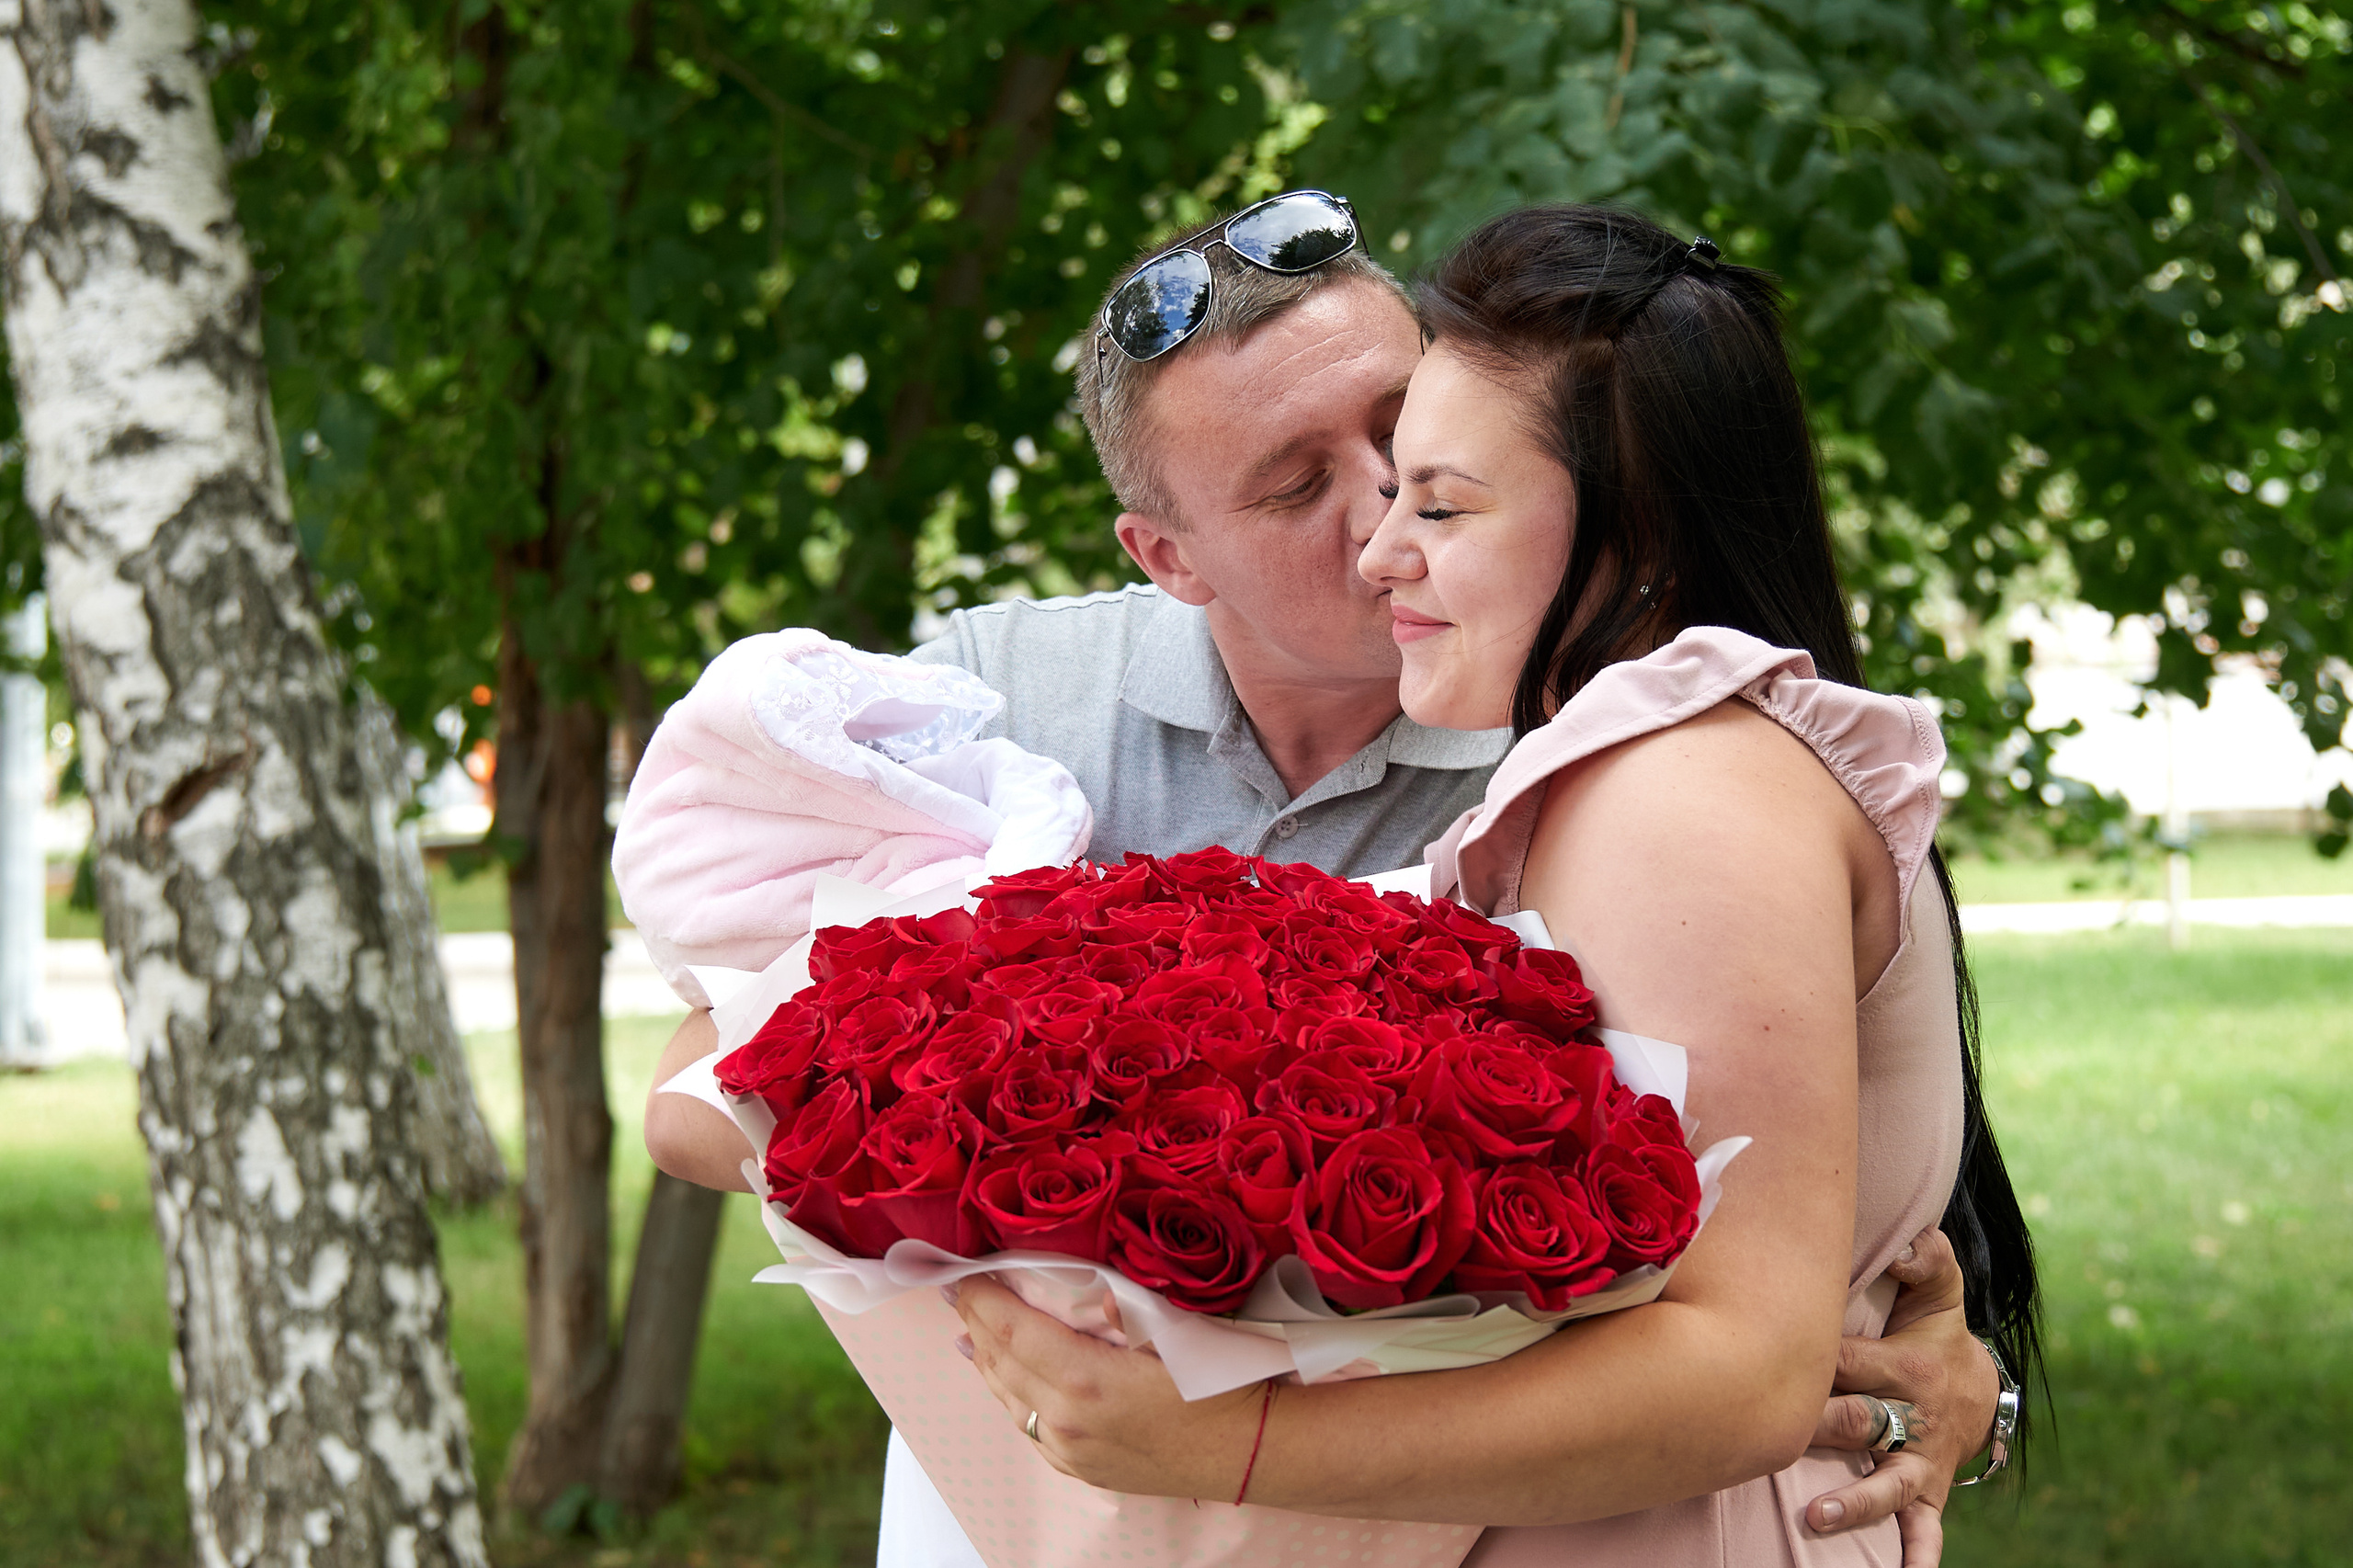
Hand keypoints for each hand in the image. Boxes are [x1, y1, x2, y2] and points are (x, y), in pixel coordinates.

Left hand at [946, 1276, 1263, 1499]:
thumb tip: (1077, 1281)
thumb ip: (1120, 1303)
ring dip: (985, 1357)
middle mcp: (1066, 1420)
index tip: (963, 1272)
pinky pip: (1028, 1425)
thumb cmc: (1219, 1382)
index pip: (1010, 1329)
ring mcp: (1069, 1450)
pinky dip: (1007, 1393)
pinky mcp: (1079, 1467)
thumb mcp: (1174, 1328)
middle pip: (1000, 1362)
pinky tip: (1002, 1377)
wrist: (1249, 1451)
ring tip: (969, 1326)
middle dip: (976, 1321)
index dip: (982, 1298)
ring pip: (1007, 1396)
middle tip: (958, 1289)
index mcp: (1084, 1380)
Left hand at [1802, 1228, 1999, 1567]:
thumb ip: (1926, 1259)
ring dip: (1855, 1501)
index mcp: (1903, 1366)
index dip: (1811, 1359)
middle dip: (1823, 1428)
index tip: (1767, 1353)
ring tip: (1816, 1517)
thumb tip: (1906, 1242)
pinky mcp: (1929, 1493)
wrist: (1978, 1389)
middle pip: (1860, 1422)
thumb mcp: (1939, 1292)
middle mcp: (1911, 1418)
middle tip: (1779, 1433)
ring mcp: (1919, 1461)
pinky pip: (1927, 1528)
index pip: (1846, 1361)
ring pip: (1889, 1483)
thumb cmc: (1933, 1332)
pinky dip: (1918, 1554)